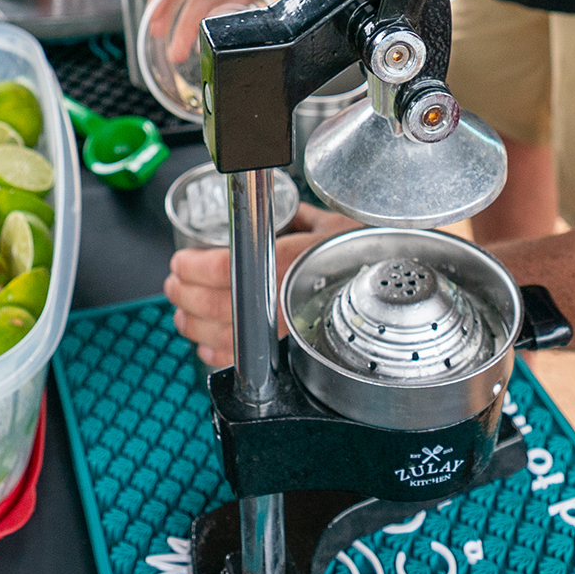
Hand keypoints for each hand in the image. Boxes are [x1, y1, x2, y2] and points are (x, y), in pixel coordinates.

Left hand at [166, 202, 358, 366]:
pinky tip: (207, 345)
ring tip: (181, 313)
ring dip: (191, 325)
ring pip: (219, 337)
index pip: (221, 268)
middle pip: (211, 307)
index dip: (191, 267)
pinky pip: (240, 361)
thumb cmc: (370, 253)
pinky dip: (214, 353)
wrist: (401, 284)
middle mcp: (279, 301)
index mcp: (284, 262)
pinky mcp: (288, 355)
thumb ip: (294, 219)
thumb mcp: (326, 223)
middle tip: (173, 283)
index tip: (180, 261)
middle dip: (182, 295)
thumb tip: (279, 212)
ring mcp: (282, 333)